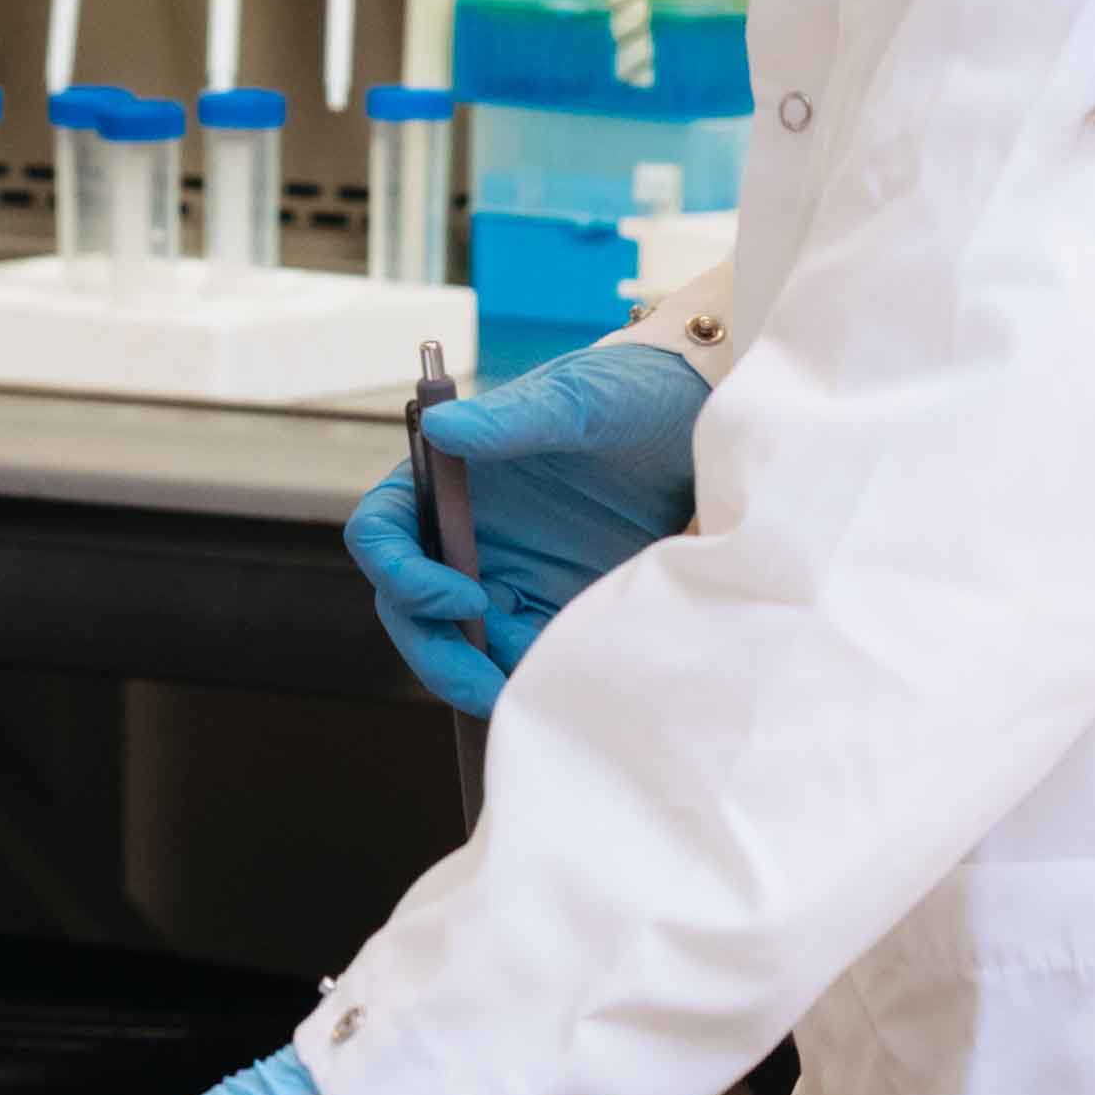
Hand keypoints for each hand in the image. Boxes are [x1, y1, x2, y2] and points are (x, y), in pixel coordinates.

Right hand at [348, 340, 705, 714]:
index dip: (402, 573)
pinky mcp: (554, 605)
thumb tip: (440, 427)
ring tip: (523, 699)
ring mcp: (508, 573)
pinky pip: (520, 654)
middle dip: (434, 652)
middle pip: (408, 605)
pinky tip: (560, 687)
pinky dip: (526, 677)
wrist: (711, 432)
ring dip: (477, 676)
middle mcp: (465, 531)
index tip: (465, 598)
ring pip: (458, 642)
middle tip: (481, 687)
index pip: (383, 533)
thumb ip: (512, 420)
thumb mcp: (579, 401)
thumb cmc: (632, 395)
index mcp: (448, 479)